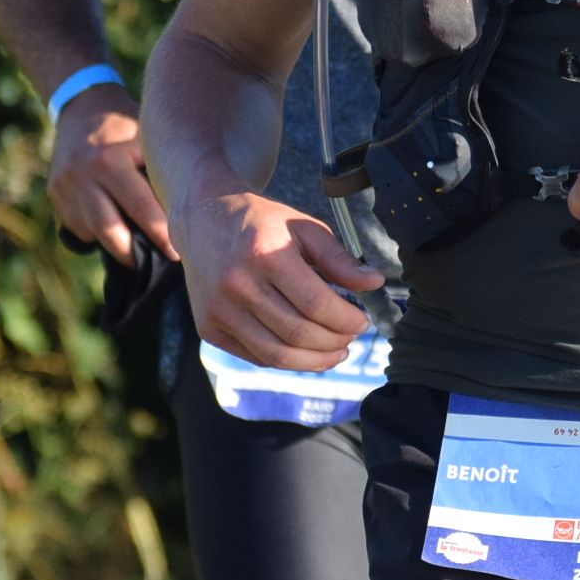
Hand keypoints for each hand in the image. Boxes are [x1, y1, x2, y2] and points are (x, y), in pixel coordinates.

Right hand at [46, 87, 176, 264]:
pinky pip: (77, 225)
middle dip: (133, 253)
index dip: (160, 234)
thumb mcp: (145, 138)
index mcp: (110, 160)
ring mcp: (64, 186)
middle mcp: (83, 175)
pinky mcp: (54, 193)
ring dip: (115, 245)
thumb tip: (181, 213)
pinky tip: (113, 231)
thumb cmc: (126, 123)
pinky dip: (95, 232)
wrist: (82, 104)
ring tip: (137, 255)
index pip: (140, 207)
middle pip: (110, 230)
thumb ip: (156, 172)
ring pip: (92, 231)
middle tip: (155, 265)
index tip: (177, 253)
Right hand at [177, 186, 383, 369]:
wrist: (205, 218)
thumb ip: (339, 259)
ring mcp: (219, 310)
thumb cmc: (262, 223)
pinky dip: (286, 361)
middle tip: (351, 337)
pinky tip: (305, 352)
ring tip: (335, 352)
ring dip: (314, 361)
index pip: (315, 303)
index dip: (346, 320)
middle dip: (335, 342)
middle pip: (298, 333)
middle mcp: (236, 285)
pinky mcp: (208, 328)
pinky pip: (255, 356)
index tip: (362, 321)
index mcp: (264, 254)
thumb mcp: (304, 227)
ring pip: (276, 355)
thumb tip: (374, 283)